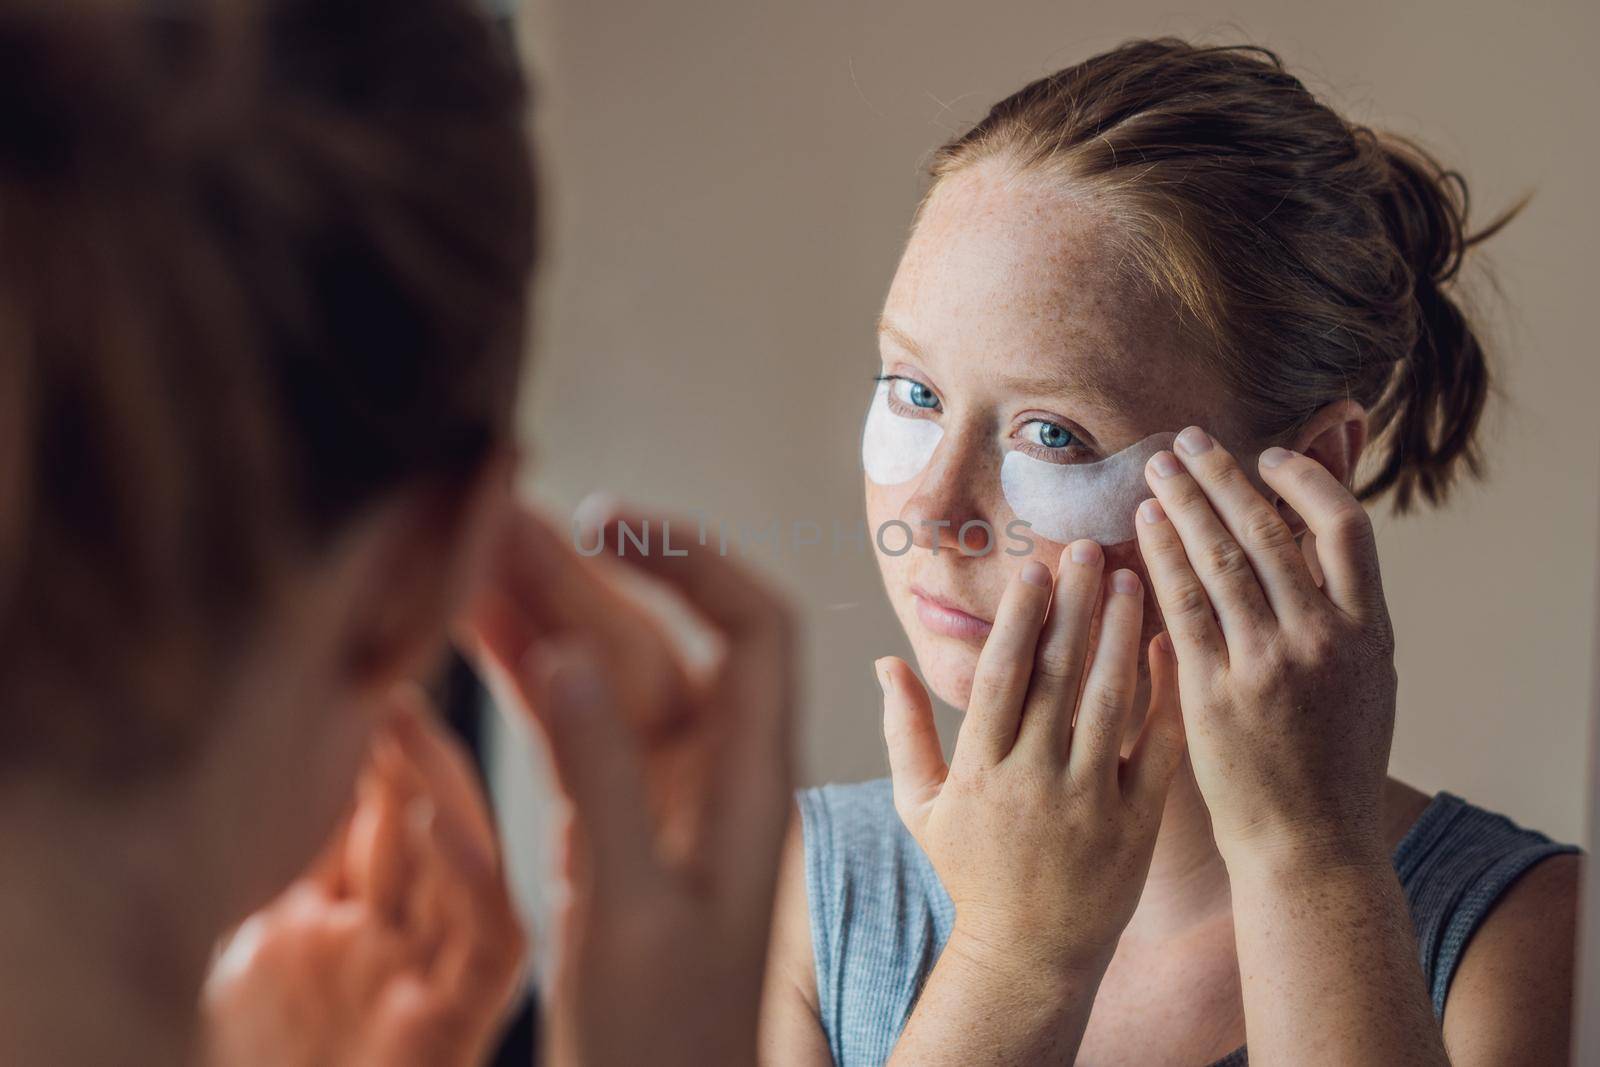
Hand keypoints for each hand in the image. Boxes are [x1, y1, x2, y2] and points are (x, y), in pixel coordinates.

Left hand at [197, 689, 524, 1066]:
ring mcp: (429, 981)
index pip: (376, 816)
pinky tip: (437, 818)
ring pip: (465, 864)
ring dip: (437, 787)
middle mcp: (401, 945)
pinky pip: (489, 941)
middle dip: (406, 750)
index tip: (356, 677)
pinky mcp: (455, 1022)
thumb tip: (299, 764)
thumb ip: (290, 872)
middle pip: (422, 826)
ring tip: (400, 713)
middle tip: (384, 675)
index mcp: (354, 923)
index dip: (373, 751)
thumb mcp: (254, 943)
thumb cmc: (255, 1066)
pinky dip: (471, 877)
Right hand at [468, 503, 795, 1066]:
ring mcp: (661, 793)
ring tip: (463, 554)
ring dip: (541, 616)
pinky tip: (473, 632)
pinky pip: (572, 725)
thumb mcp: (631, 914)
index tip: (606, 522)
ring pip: (605, 675)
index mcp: (751, 785)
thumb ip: (603, 782)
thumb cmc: (663, 1041)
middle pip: (656, 640)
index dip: (694, 559)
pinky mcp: (611, 820)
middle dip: (578, 578)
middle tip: (488, 523)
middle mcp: (715, 773)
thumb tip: (571, 654)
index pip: (754, 629)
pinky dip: (525, 677)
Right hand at [882, 544, 1185, 981]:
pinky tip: (1165, 647)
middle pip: (1055, 674)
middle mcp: (1031, 779)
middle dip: (1072, 604)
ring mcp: (1086, 801)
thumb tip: (886, 661)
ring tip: (1128, 578)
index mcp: (978, 770)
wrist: (1029, 957)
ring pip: (1107, 700)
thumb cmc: (972, 874)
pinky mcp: (1134, 823)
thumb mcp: (920, 807)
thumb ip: (904, 731)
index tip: (1033, 568)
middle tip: (1087, 546)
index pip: (1000, 676)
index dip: (1018, 617)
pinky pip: (1153, 746)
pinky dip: (1161, 694)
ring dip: (1118, 633)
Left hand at [1135, 427, 1396, 871]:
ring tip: (1157, 467)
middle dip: (1223, 477)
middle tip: (1187, 438)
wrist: (1311, 846)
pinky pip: (1182, 606)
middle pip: (1269, 531)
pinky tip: (1142, 526)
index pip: (1346, 527)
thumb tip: (1304, 541)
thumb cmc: (1334, 763)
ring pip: (1222, 559)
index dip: (1305, 480)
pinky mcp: (1215, 692)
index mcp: (1370, 632)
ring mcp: (1269, 664)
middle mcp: (1324, 640)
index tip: (1267, 457)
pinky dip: (1161, 558)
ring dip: (1184, 504)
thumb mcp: (1365, 681)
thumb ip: (1340, 612)